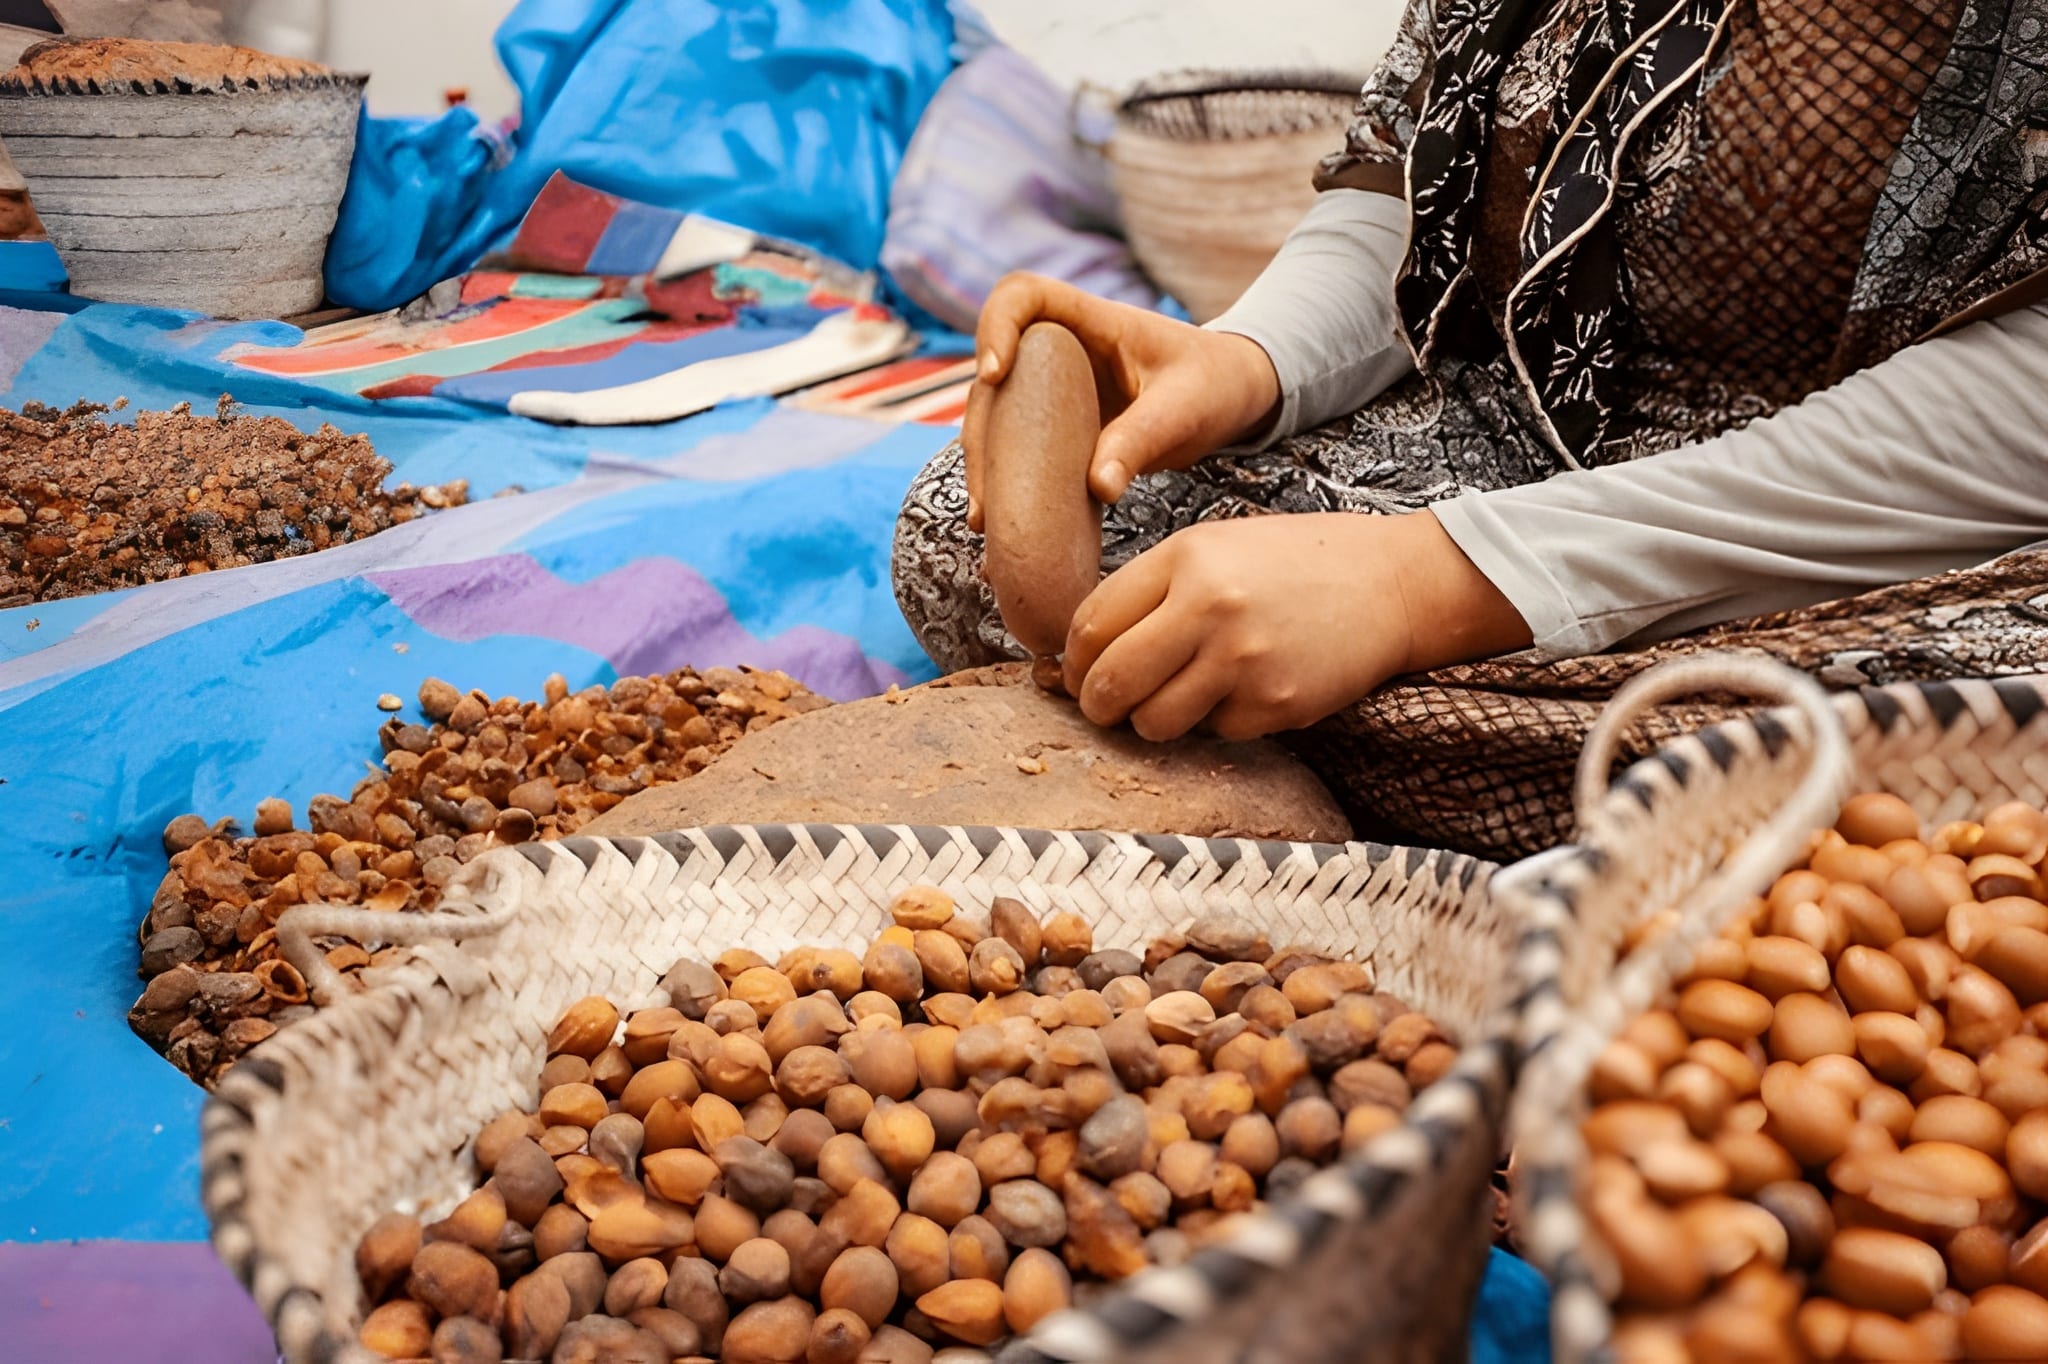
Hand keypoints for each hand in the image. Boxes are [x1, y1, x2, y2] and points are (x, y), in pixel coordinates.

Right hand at [962, 272, 1281, 530]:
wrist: (1233, 398)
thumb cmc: (1215, 383)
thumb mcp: (1186, 408)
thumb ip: (1143, 440)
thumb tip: (1099, 489)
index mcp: (1092, 322)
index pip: (1022, 296)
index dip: (995, 326)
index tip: (995, 374)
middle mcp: (1062, 352)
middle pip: (994, 372)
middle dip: (980, 427)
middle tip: (986, 486)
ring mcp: (1055, 391)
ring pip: (998, 416)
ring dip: (985, 465)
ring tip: (986, 521)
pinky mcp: (1060, 429)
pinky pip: (1021, 450)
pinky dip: (1008, 484)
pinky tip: (1002, 528)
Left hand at [1061, 511, 1533, 740]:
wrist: (1392, 584)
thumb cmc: (1297, 564)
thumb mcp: (1217, 547)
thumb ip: (1152, 589)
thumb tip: (1082, 651)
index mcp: (1186, 558)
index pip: (1091, 625)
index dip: (1074, 659)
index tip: (1079, 671)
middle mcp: (1210, 608)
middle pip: (1110, 682)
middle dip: (1096, 704)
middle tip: (1104, 706)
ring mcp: (1243, 661)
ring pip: (1153, 722)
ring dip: (1151, 721)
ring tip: (1174, 699)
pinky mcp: (1274, 706)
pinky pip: (1213, 733)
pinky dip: (1216, 723)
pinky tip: (1241, 691)